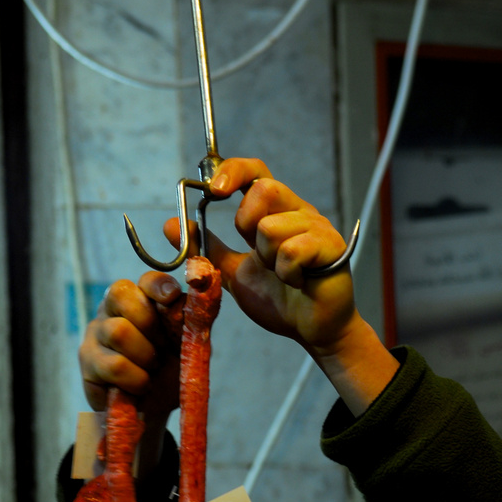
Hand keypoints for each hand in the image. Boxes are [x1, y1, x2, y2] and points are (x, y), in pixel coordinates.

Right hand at [80, 273, 182, 423]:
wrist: (154, 409)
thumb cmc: (169, 370)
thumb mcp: (188, 345)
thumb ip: (193, 318)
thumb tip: (200, 288)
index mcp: (141, 298)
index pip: (146, 280)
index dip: (158, 285)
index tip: (171, 296)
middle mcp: (113, 309)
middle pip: (122, 295)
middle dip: (150, 325)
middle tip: (161, 348)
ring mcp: (96, 332)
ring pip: (118, 331)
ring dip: (144, 355)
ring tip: (151, 370)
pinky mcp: (87, 361)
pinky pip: (114, 365)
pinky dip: (135, 379)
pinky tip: (140, 386)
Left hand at [164, 157, 398, 414]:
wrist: (311, 330)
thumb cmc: (279, 300)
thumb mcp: (232, 272)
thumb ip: (206, 249)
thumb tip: (170, 224)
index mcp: (275, 212)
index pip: (255, 172)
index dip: (233, 172)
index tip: (213, 191)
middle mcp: (297, 211)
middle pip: (264, 188)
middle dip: (247, 224)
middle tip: (257, 254)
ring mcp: (317, 227)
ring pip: (273, 226)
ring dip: (268, 259)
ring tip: (283, 276)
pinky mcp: (332, 246)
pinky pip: (292, 251)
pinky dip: (287, 273)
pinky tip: (297, 282)